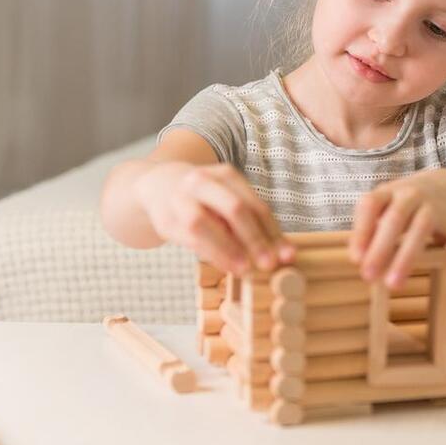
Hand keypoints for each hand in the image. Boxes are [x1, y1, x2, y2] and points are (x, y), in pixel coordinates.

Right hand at [138, 162, 294, 275]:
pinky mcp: (166, 220)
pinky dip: (211, 254)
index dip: (273, 231)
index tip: (288, 254)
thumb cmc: (204, 198)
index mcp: (225, 175)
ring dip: (228, 249)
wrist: (157, 186)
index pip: (255, 204)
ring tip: (247, 269)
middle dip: (255, 238)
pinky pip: (191, 239)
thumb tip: (281, 251)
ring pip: (206, 224)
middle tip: (270, 264)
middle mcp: (202, 182)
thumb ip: (249, 220)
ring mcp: (181, 199)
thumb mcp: (226, 198)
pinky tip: (227, 266)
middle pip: (234, 208)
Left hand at [348, 174, 445, 295]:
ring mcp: (438, 208)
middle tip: (368, 276)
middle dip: (381, 247)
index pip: (371, 204)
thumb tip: (356, 258)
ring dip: (407, 256)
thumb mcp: (383, 206)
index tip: (355, 259)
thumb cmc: (403, 204)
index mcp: (391, 191)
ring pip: (423, 228)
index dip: (362, 230)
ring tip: (394, 285)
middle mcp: (414, 195)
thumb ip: (368, 227)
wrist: (445, 185)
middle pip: (396, 217)